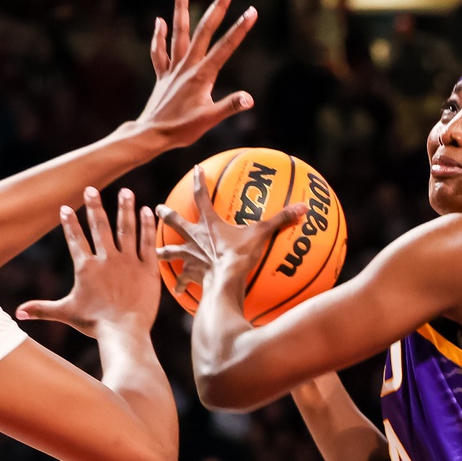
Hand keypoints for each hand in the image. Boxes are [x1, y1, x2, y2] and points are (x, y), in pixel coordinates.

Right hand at [18, 187, 159, 335]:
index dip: (69, 223)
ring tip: (126, 191)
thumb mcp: (66, 313)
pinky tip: (147, 210)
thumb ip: (42, 309)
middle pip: (99, 227)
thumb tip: (16, 313)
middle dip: (93, 206)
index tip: (65, 208)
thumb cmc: (95, 324)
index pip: (75, 239)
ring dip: (125, 208)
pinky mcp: (147, 268)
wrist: (123, 332)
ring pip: (125, 229)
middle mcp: (106, 259)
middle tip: (91, 189)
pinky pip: (146, 242)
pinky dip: (146, 225)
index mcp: (86, 268)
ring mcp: (128, 262)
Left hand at [136, 0, 256, 149]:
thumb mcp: (210, 120)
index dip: (240, 29)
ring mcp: (173, 69)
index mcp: (202, 75)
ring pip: (178, 33)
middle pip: (204, 31)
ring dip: (180, 10)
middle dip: (217, 8)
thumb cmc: (182, 129)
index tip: (252, 12)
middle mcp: (187, 66)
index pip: (226, 47)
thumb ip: (230, 106)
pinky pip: (160, 52)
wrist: (152, 134)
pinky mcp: (163, 75)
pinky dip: (159, 36)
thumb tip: (249, 99)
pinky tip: (160, 21)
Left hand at [156, 168, 306, 295]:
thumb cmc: (238, 256)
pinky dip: (180, 285)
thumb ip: (281, 220)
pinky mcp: (190, 276)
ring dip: (164, 251)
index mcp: (208, 224)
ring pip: (171, 252)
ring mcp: (189, 257)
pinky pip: (182, 280)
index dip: (200, 181)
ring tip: (157, 252)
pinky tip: (178, 290)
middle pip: (175, 221)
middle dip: (166, 214)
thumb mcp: (261, 235)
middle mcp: (193, 238)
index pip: (201, 195)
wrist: (223, 283)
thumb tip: (304, 207)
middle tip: (158, 208)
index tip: (196, 169)